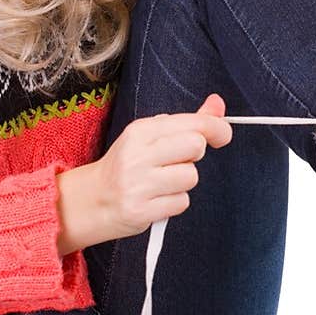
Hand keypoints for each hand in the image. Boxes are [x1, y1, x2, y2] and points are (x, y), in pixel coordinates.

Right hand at [94, 92, 232, 239]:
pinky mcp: (141, 210)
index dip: (217, 128)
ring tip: (164, 182)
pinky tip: (158, 198)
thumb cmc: (127, 165)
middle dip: (195, 155)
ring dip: (184, 182)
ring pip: (191, 177)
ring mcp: (138, 184)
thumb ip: (187, 121)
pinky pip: (181, 202)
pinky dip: (175, 202)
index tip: (222, 135)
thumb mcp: (151, 136)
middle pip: (196, 146)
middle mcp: (138, 155)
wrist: (93, 199)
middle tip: (179, 160)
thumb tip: (218, 104)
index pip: (192, 124)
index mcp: (141, 130)